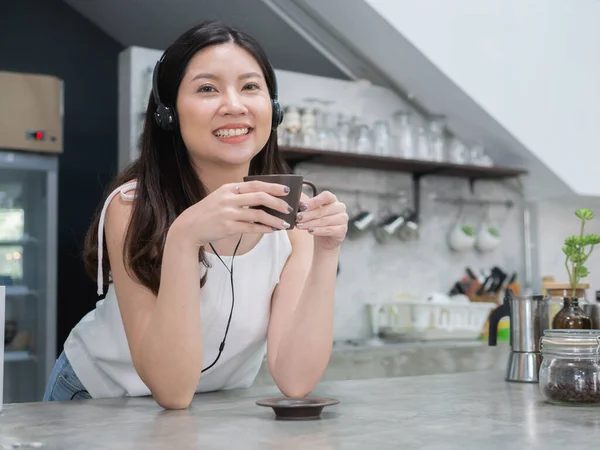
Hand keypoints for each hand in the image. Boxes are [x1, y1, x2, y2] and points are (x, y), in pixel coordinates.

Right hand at [172, 181, 293, 246]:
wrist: (189, 227)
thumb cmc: (209, 213)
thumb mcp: (222, 198)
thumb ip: (239, 196)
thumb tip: (264, 198)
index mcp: (229, 188)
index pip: (255, 184)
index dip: (273, 186)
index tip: (287, 190)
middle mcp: (229, 198)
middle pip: (260, 197)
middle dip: (277, 202)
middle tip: (289, 208)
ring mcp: (228, 213)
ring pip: (258, 214)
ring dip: (274, 219)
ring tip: (284, 224)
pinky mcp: (228, 227)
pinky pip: (251, 227)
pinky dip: (264, 229)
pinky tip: (272, 230)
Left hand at [295, 191, 347, 250]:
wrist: (325, 239)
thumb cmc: (318, 222)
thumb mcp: (312, 212)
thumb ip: (306, 206)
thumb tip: (298, 202)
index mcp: (332, 199)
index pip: (326, 196)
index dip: (314, 201)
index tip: (302, 207)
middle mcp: (340, 207)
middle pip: (323, 210)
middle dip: (308, 215)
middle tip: (298, 218)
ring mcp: (343, 219)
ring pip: (325, 220)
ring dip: (310, 223)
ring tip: (300, 225)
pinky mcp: (342, 230)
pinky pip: (329, 230)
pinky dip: (318, 230)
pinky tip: (310, 231)